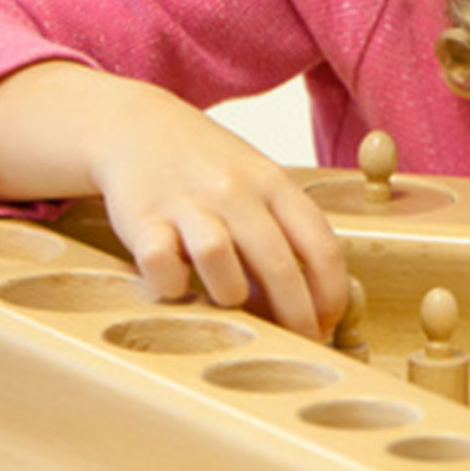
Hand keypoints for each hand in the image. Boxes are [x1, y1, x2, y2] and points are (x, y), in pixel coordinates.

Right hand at [87, 86, 352, 338]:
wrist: (138, 127)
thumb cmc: (210, 169)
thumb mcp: (260, 182)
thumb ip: (287, 229)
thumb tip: (315, 300)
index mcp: (274, 184)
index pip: (322, 247)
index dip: (331, 295)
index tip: (328, 324)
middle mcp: (236, 192)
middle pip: (280, 266)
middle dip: (295, 317)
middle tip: (295, 343)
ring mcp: (188, 204)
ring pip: (220, 261)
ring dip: (230, 297)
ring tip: (228, 302)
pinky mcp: (142, 219)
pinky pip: (160, 265)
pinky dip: (170, 286)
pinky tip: (176, 286)